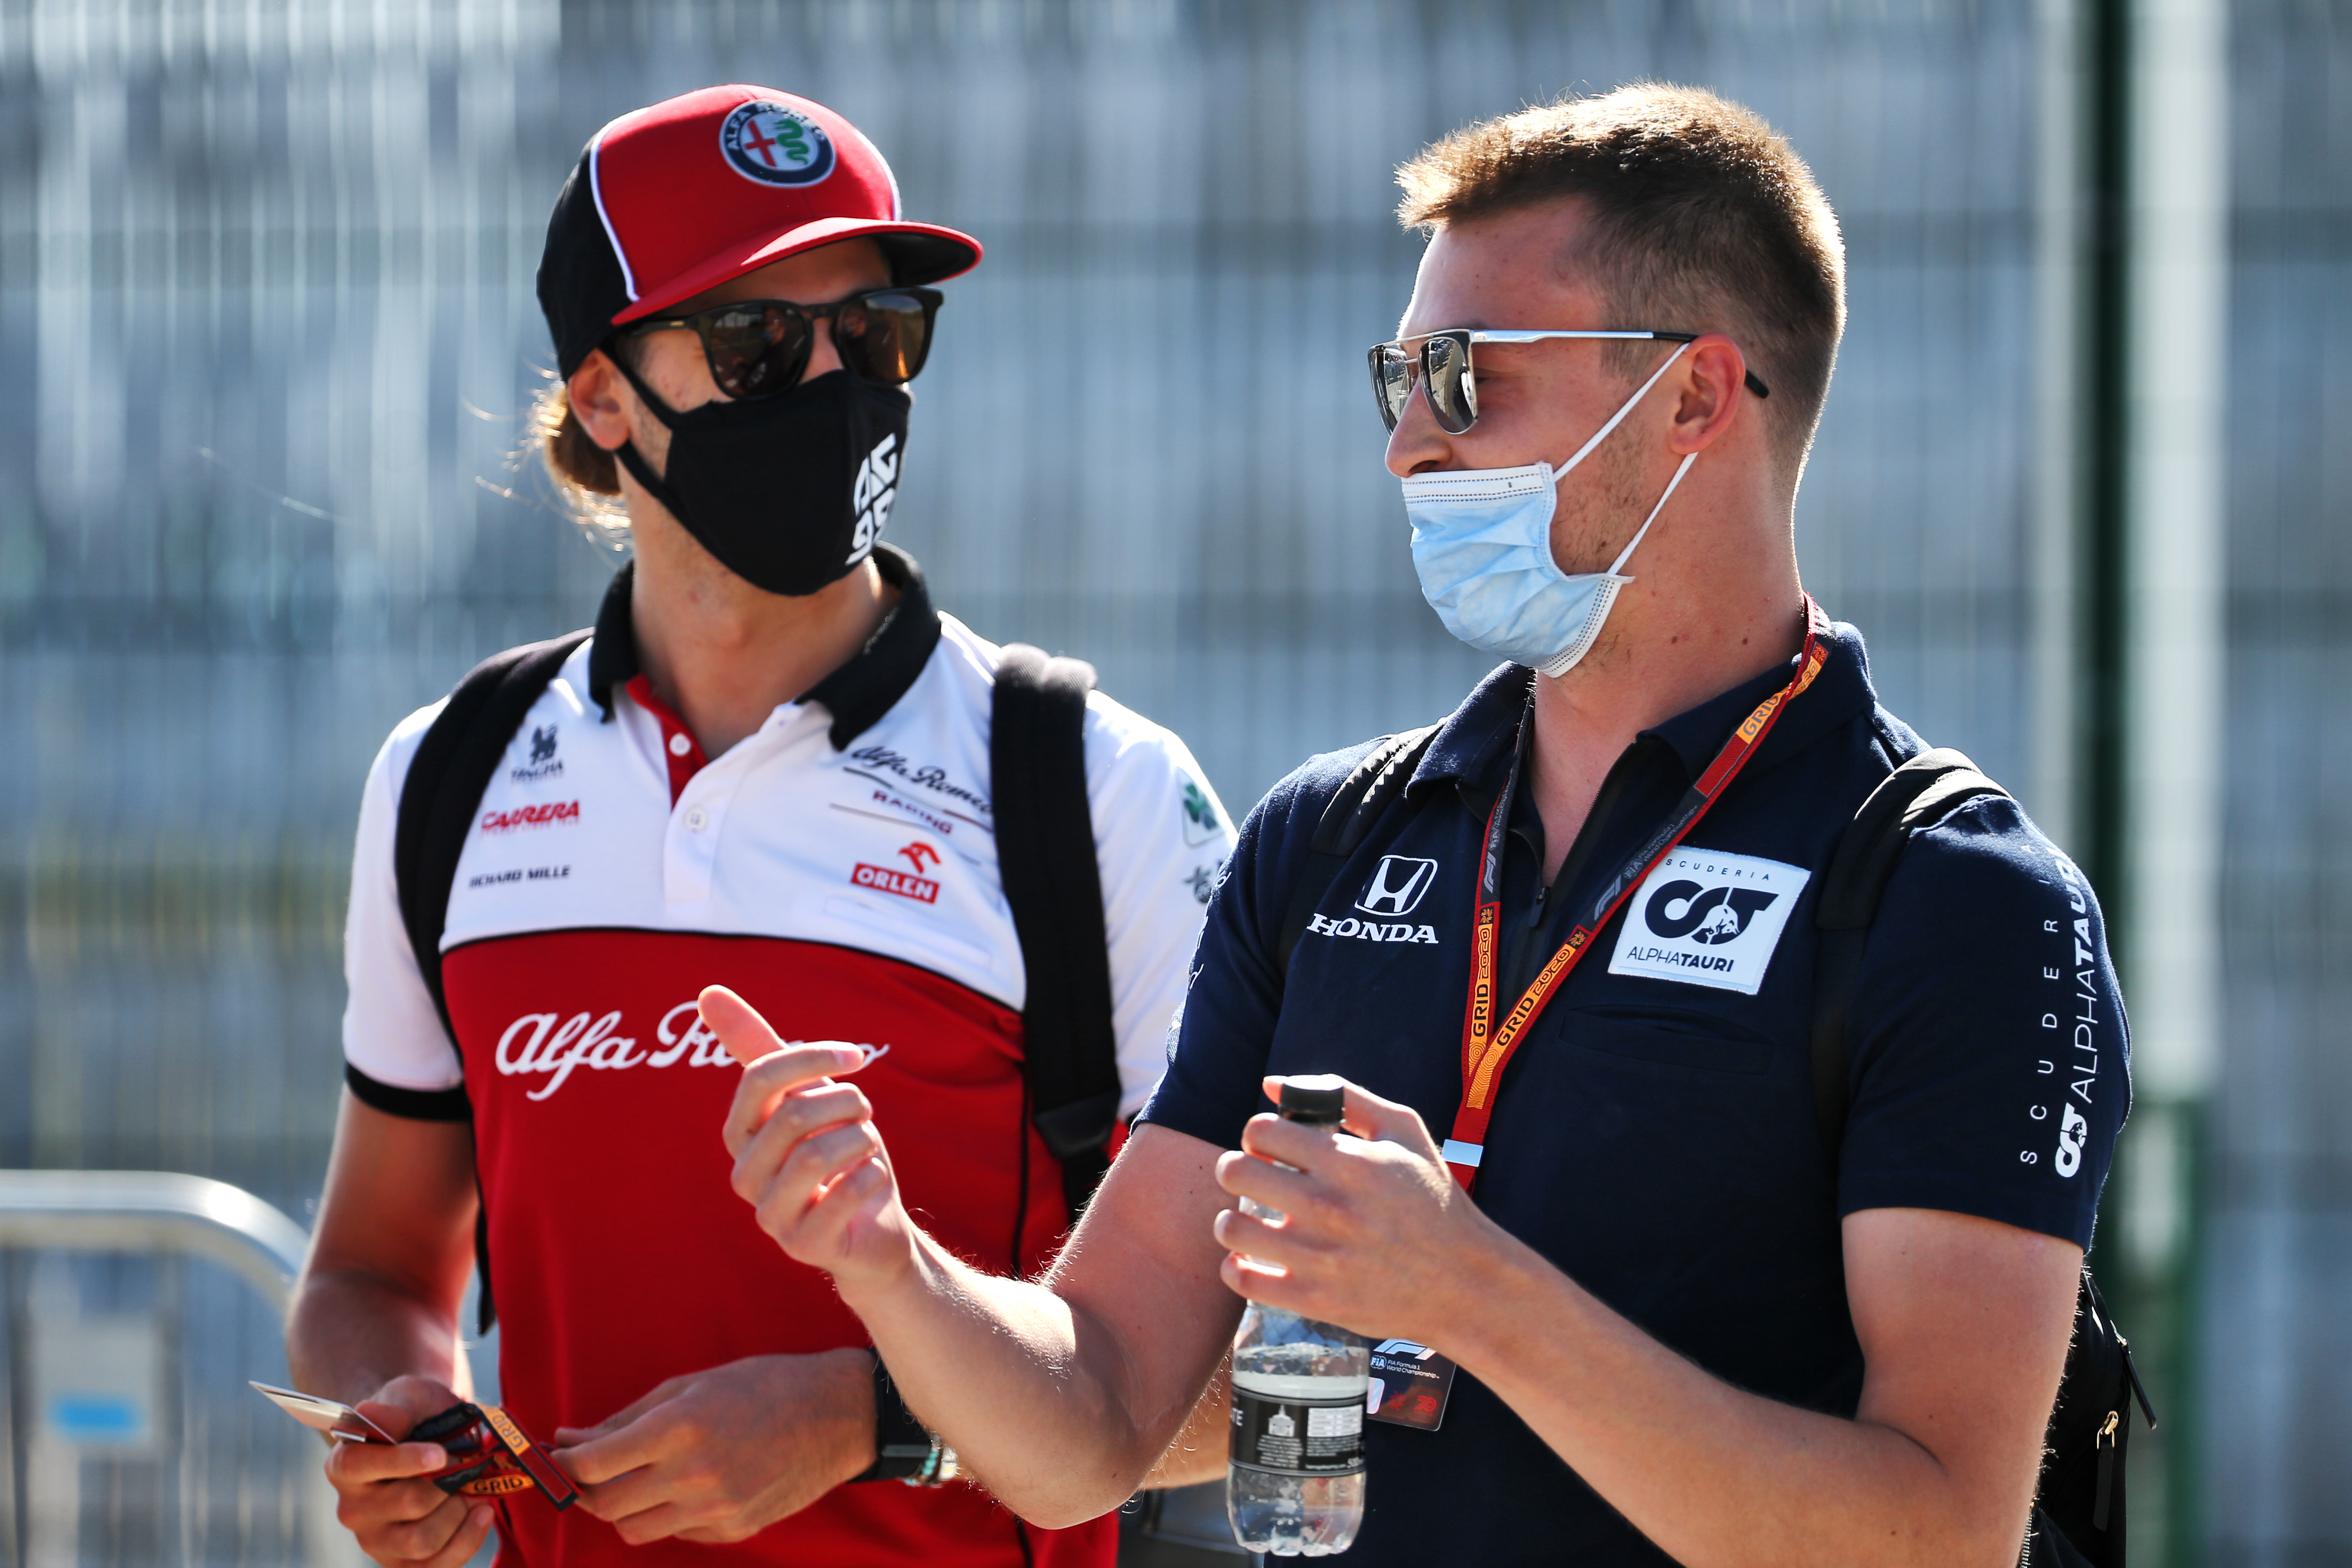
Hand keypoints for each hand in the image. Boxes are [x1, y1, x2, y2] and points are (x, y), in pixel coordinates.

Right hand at [322, 1376, 495, 1567]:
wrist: (426, 1442)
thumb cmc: (415, 1417)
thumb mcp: (408, 1396)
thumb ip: (394, 1407)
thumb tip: (373, 1417)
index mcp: (344, 1465)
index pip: (361, 1465)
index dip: (403, 1460)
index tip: (440, 1453)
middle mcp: (352, 1509)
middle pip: (408, 1503)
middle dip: (450, 1482)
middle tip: (467, 1463)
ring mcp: (376, 1541)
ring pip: (422, 1540)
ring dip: (459, 1512)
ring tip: (472, 1488)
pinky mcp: (401, 1563)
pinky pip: (436, 1566)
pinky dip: (467, 1540)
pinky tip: (483, 1512)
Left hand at [550, 1350, 877, 1544]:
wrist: (833, 1415)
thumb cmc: (762, 1385)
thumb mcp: (691, 1385)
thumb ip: (629, 1417)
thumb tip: (574, 1438)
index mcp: (679, 1428)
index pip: (595, 1464)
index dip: (566, 1463)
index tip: (559, 1456)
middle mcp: (692, 1475)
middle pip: (606, 1505)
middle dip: (585, 1490)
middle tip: (586, 1472)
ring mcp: (714, 1509)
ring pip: (635, 1529)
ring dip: (621, 1508)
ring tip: (632, 1482)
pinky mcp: (733, 1529)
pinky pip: (678, 1532)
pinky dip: (667, 1514)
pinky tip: (681, 1487)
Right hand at [707, 985, 920, 1299]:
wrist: (873, 1229)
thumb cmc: (837, 1154)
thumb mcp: (806, 1094)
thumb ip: (759, 1048)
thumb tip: (707, 992)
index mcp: (741, 1135)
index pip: (759, 1079)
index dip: (813, 1058)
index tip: (857, 1056)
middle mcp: (745, 1176)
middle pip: (793, 1115)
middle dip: (847, 1103)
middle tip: (864, 1113)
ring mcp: (769, 1216)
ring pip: (816, 1154)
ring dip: (861, 1140)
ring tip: (865, 1148)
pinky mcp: (802, 1246)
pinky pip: (843, 1194)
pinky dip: (871, 1175)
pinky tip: (871, 1181)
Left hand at [1211, 1076, 1501, 1346]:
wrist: (1465, 1283)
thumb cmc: (1433, 1201)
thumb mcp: (1405, 1132)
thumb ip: (1345, 1097)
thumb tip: (1273, 1084)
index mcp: (1349, 1162)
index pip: (1261, 1130)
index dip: (1260, 1133)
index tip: (1272, 1147)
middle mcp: (1329, 1207)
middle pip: (1236, 1171)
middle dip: (1238, 1167)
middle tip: (1255, 1177)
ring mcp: (1319, 1257)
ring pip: (1231, 1227)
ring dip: (1234, 1218)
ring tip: (1253, 1219)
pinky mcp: (1314, 1300)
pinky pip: (1242, 1278)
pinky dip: (1237, 1266)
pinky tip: (1255, 1258)